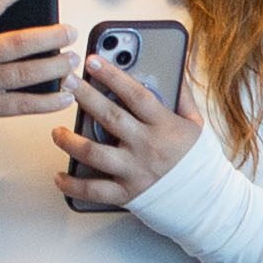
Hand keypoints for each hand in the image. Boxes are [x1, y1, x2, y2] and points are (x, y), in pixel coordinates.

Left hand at [59, 51, 206, 212]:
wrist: (206, 202)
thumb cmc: (198, 160)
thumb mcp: (196, 123)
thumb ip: (182, 95)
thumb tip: (174, 66)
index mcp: (164, 126)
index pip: (136, 94)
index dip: (113, 75)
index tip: (93, 60)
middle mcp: (146, 147)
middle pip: (109, 117)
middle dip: (84, 96)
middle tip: (65, 82)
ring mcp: (134, 171)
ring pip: (94, 153)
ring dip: (70, 141)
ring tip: (56, 131)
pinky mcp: (126, 194)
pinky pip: (93, 190)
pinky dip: (72, 184)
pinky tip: (59, 176)